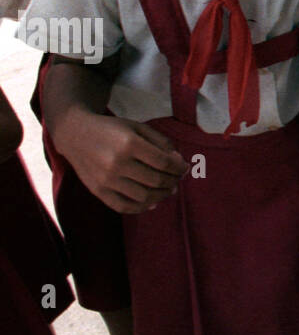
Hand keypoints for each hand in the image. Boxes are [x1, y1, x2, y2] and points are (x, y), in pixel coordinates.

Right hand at [55, 110, 185, 212]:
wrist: (76, 135)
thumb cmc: (112, 129)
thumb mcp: (138, 127)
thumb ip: (160, 142)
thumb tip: (178, 161)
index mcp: (129, 144)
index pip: (163, 162)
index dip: (179, 167)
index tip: (185, 168)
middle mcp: (117, 164)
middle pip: (155, 180)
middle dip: (173, 181)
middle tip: (178, 179)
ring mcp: (106, 180)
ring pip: (143, 196)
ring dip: (161, 195)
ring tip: (169, 190)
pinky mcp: (98, 191)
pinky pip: (123, 206)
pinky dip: (141, 207)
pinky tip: (152, 202)